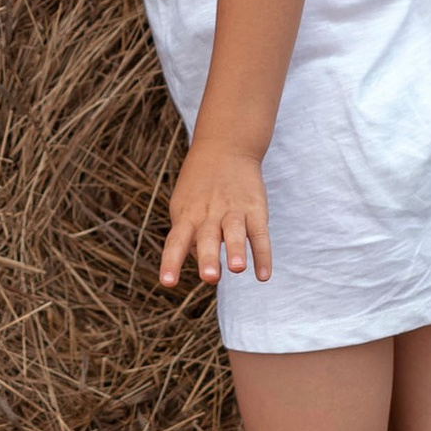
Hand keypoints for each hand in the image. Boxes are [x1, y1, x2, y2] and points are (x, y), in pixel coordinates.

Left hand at [162, 140, 272, 290]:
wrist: (226, 147)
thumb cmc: (200, 185)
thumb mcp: (183, 205)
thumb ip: (187, 234)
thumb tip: (196, 260)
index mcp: (187, 215)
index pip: (176, 241)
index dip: (171, 262)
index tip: (167, 283)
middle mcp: (208, 214)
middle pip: (207, 237)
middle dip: (208, 258)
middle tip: (209, 278)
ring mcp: (233, 211)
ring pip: (234, 233)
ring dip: (236, 251)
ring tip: (237, 269)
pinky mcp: (256, 209)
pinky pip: (260, 234)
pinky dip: (263, 255)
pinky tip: (263, 276)